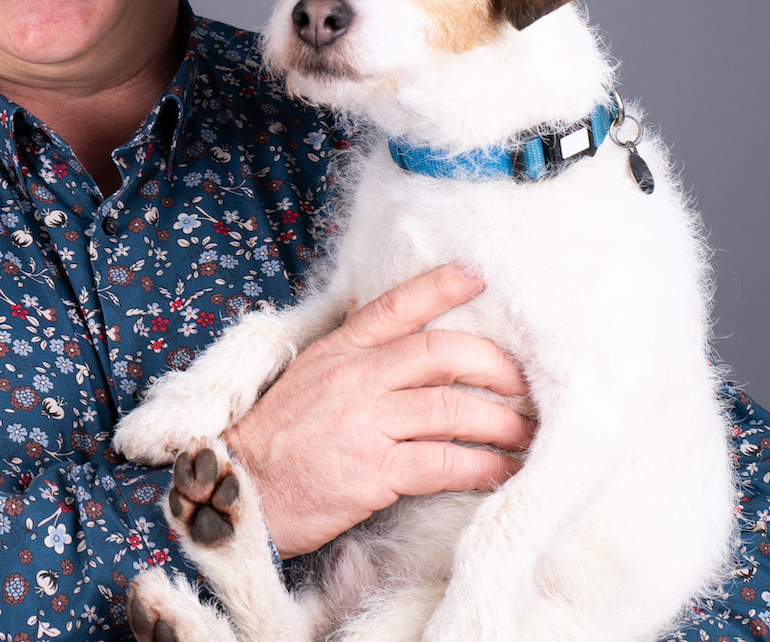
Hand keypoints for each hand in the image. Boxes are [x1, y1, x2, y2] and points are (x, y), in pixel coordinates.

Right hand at [221, 265, 532, 557]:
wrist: (241, 491)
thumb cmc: (277, 439)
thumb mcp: (307, 379)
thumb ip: (351, 357)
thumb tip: (393, 333)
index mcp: (338, 352)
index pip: (395, 307)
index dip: (440, 288)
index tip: (477, 278)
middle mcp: (354, 379)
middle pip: (442, 354)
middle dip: (496, 366)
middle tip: (525, 384)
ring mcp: (364, 424)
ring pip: (453, 408)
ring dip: (503, 422)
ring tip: (528, 433)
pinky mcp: (374, 472)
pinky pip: (447, 462)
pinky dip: (486, 467)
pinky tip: (506, 471)